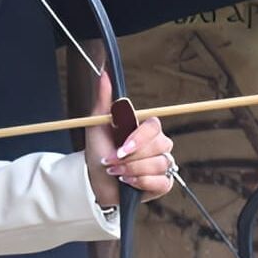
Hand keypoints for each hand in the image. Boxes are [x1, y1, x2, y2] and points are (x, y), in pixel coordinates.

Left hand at [82, 74, 176, 207]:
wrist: (95, 181)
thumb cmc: (98, 152)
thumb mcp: (97, 125)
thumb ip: (104, 100)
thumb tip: (104, 74)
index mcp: (145, 130)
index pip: (153, 127)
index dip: (139, 139)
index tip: (121, 149)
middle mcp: (158, 145)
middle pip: (159, 146)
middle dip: (131, 158)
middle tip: (111, 162)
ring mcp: (162, 164)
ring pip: (159, 165)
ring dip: (133, 170)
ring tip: (116, 172)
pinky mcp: (162, 184)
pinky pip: (163, 182)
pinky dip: (143, 183)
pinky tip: (129, 182)